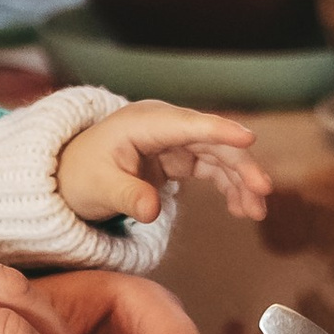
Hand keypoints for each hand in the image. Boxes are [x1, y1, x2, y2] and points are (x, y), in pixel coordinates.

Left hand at [58, 98, 269, 226]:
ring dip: (240, 181)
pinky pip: (212, 169)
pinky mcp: (178, 157)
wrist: (70, 176)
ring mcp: (174, 140)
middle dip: (240, 165)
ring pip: (218, 156)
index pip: (189, 125)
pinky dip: (229, 186)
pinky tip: (241, 207)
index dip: (219, 131)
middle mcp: (165, 125)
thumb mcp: (99, 188)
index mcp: (145, 122)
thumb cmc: (81, 175)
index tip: (249, 138)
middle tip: (263, 192)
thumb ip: (126, 197)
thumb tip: (150, 210)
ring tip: (256, 211)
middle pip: (211, 142)